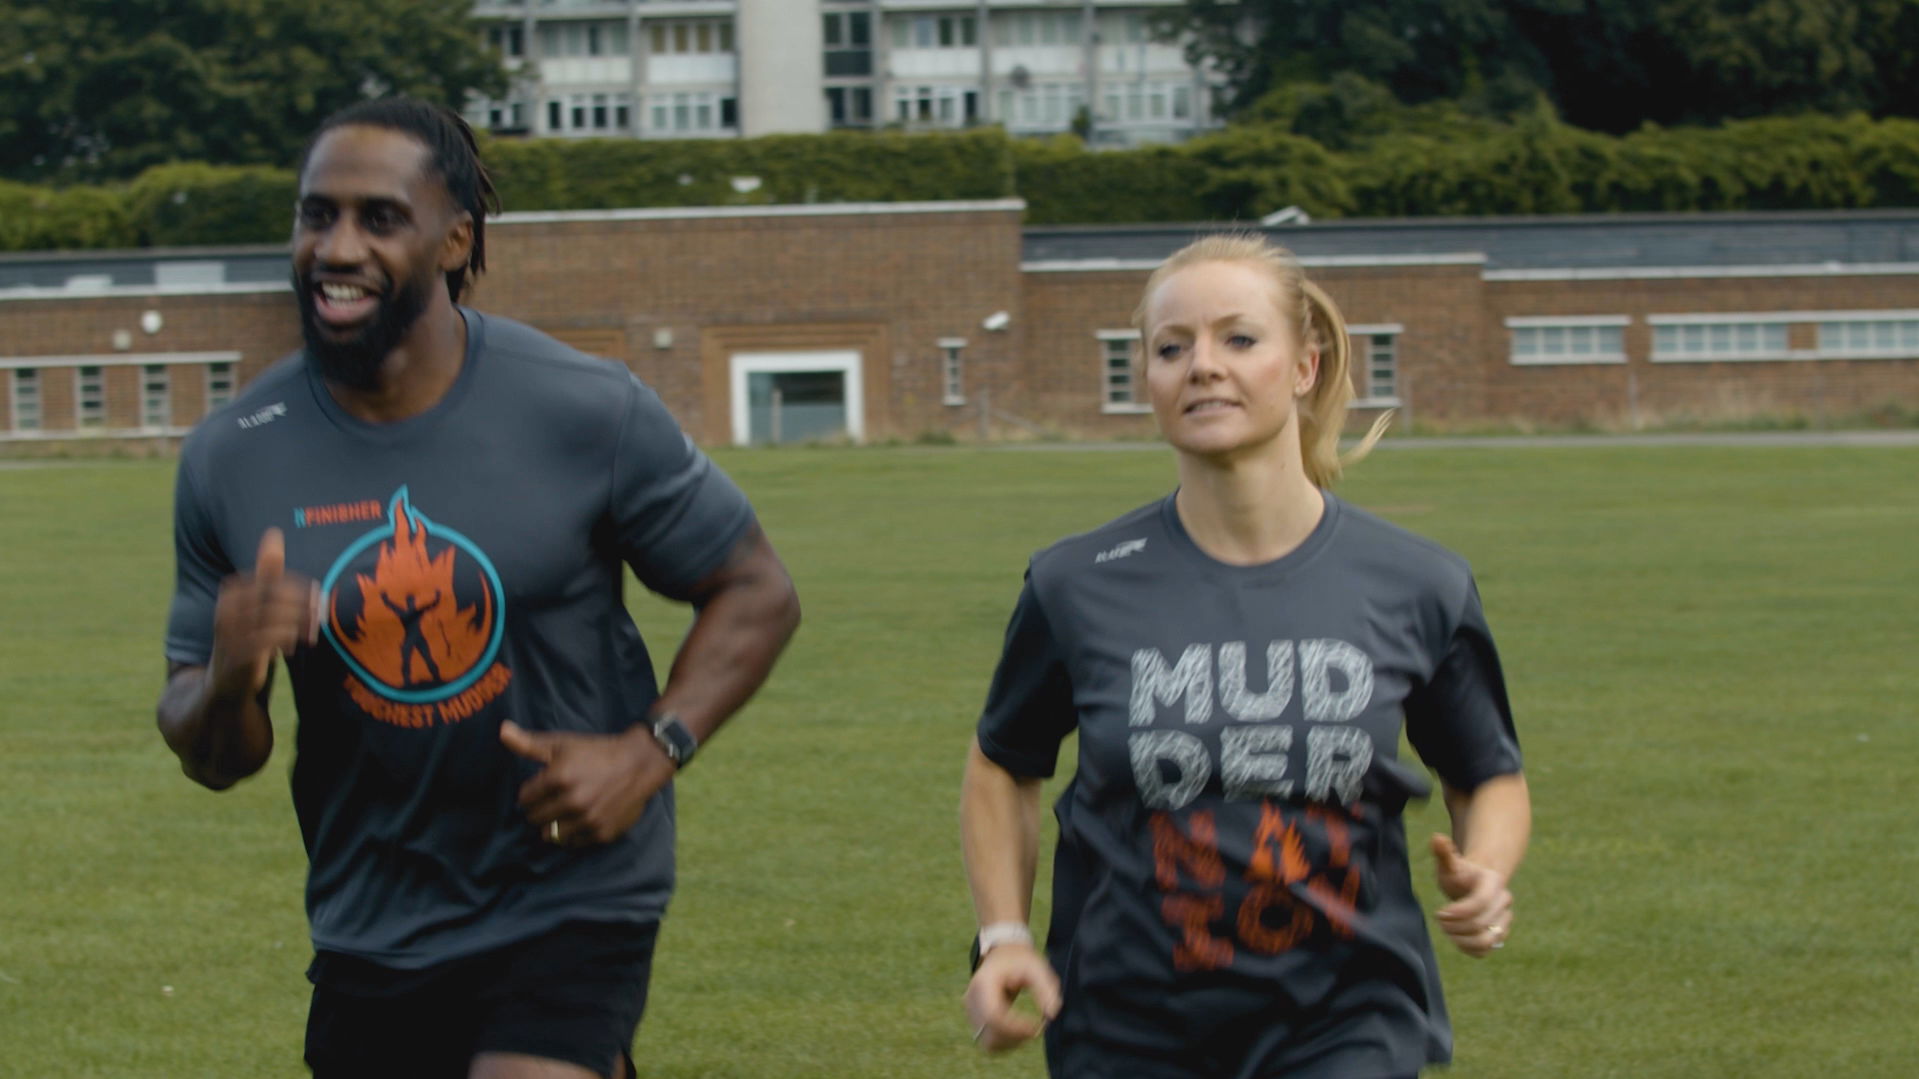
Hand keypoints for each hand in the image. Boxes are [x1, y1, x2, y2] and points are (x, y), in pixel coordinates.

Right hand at [208, 529, 319, 698]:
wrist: (225, 685)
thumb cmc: (247, 637)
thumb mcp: (256, 604)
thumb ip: (267, 573)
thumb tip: (274, 533)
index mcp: (230, 594)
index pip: (270, 580)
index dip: (297, 585)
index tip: (315, 592)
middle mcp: (226, 611)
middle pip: (272, 596)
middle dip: (301, 602)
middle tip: (319, 610)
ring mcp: (229, 636)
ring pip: (271, 617)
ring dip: (299, 620)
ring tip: (312, 628)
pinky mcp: (237, 658)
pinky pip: (266, 640)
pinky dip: (286, 637)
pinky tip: (296, 642)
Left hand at [500, 721, 674, 846]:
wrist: (640, 763)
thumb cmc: (596, 751)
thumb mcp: (562, 743)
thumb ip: (528, 743)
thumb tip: (502, 731)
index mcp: (558, 778)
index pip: (524, 800)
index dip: (530, 793)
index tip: (541, 788)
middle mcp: (572, 802)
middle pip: (535, 820)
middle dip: (539, 810)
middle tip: (552, 801)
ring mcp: (587, 820)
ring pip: (551, 836)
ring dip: (553, 826)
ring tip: (563, 813)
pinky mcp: (601, 834)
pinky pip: (573, 843)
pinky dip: (572, 835)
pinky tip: (579, 820)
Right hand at [963, 943, 1061, 1052]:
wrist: (1002, 953)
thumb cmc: (1020, 960)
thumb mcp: (1036, 967)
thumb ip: (1046, 988)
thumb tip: (1051, 1014)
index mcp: (984, 983)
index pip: (993, 1016)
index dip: (1015, 1028)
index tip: (1036, 1026)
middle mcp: (972, 998)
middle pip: (990, 1032)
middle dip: (1016, 1037)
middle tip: (1036, 1028)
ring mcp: (970, 1010)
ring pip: (988, 1041)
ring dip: (1011, 1043)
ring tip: (1028, 1030)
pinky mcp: (974, 1018)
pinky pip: (987, 1041)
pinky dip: (1004, 1043)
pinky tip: (1018, 1033)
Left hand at [1431, 834, 1512, 957]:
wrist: (1473, 885)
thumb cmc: (1459, 874)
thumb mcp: (1449, 863)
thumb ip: (1443, 853)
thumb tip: (1436, 838)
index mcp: (1492, 882)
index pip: (1480, 902)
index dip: (1459, 911)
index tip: (1439, 913)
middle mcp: (1503, 901)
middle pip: (1481, 923)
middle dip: (1455, 925)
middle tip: (1439, 919)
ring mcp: (1504, 920)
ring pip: (1487, 940)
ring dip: (1462, 939)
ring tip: (1447, 930)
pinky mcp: (1499, 935)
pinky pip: (1486, 950)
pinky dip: (1468, 949)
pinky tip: (1456, 938)